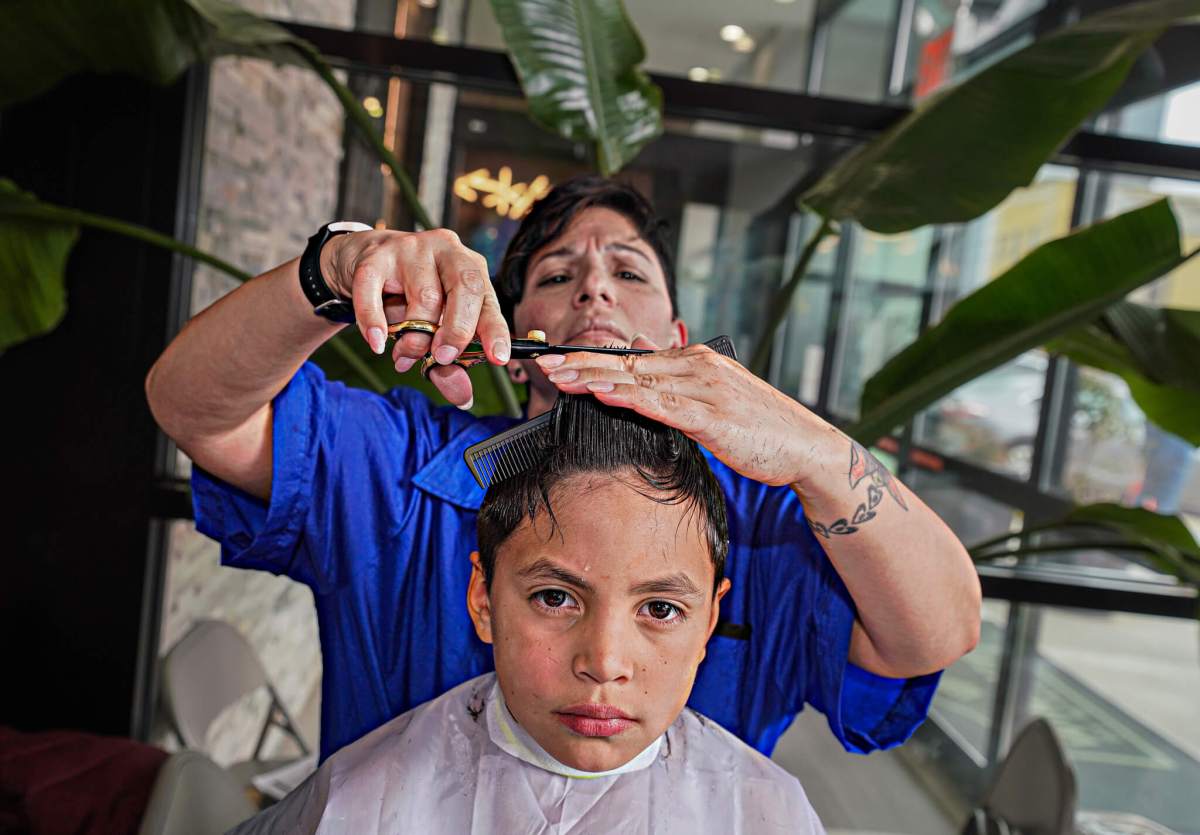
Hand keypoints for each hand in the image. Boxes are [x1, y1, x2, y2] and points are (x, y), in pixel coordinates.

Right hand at [321, 228, 509, 407]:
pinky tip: (377, 342)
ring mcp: (411, 249)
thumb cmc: (408, 295)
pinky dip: (374, 321)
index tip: (499, 358)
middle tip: (443, 357)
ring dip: (415, 336)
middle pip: (465, 287)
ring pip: (423, 295)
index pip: (489, 301)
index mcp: (470, 269)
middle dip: (458, 329)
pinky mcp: (376, 256)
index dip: (495, 331)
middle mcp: (447, 253)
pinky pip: (374, 291)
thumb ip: (449, 364)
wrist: (363, 260)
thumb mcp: (434, 327)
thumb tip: (462, 396)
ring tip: (405, 356)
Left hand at [534, 336, 822, 485]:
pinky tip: (602, 393)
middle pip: (628, 363)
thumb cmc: (760, 428)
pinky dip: (629, 397)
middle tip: (542, 364)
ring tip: (559, 377)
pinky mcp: (712, 417)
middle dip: (581, 364)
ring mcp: (705, 390)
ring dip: (595, 377)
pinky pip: (662, 405)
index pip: (634, 358)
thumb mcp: (714, 397)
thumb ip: (676, 378)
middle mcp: (698, 367)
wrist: (806, 447)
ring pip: (639, 380)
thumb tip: (639, 353)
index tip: (557, 362)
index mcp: (696, 362)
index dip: (592, 359)